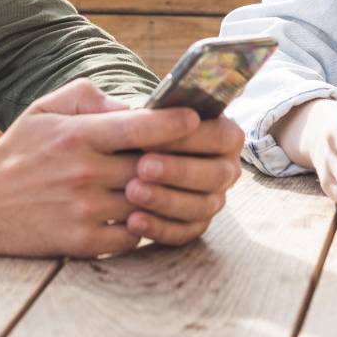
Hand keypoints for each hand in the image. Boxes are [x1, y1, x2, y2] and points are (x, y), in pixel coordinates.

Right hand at [0, 79, 200, 256]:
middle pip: (151, 167)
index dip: (173, 122)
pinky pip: (132, 235)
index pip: (139, 127)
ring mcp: (85, 210)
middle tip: (191, 154)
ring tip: (169, 184)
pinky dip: (143, 225)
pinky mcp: (83, 242)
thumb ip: (89, 97)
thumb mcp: (45, 109)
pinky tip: (142, 212)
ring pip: (147, 202)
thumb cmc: (21, 152)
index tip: (195, 118)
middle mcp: (84, 173)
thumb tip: (132, 106)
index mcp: (78, 136)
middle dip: (174, 160)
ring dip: (161, 194)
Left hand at [123, 116, 244, 245]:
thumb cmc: (125, 129)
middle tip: (143, 167)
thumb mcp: (118, 110)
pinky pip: (185, 233)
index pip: (219, 136)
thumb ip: (112, 103)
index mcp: (223, 133)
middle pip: (215, 174)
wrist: (117, 163)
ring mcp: (213, 199)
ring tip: (132, 192)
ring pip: (201, 206)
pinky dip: (160, 229)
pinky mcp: (194, 225)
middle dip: (179, 170)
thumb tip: (121, 110)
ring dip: (167, 200)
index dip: (188, 139)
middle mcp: (225, 168)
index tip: (152, 138)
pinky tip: (133, 222)